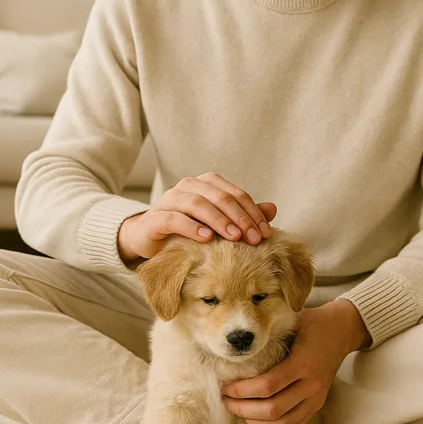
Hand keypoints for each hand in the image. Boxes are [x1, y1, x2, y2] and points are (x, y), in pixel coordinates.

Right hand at [117, 172, 276, 261]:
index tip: (265, 233)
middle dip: (239, 217)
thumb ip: (242, 216)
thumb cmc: (188, 230)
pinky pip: (174, 219)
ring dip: (218, 220)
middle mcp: (187, 186)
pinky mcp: (155, 218)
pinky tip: (206, 238)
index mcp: (206, 184)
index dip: (252, 212)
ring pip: (197, 203)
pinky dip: (191, 227)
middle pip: (219, 196)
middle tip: (253, 238)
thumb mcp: (217, 225)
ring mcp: (169, 200)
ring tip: (234, 237)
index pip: (235, 194)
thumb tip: (273, 209)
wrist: (149, 239)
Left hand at [223, 299, 370, 423]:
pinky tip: (256, 419)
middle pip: (272, 409)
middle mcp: (312, 384)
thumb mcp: (290, 323)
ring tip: (238, 411)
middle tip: (226, 401)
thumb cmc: (311, 324)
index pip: (267, 385)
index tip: (225, 387)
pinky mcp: (318, 405)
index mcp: (304, 362)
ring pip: (283, 423)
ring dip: (256, 421)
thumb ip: (268, 338)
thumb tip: (234, 349)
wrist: (342, 330)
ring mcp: (317, 398)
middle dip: (243, 409)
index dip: (242, 391)